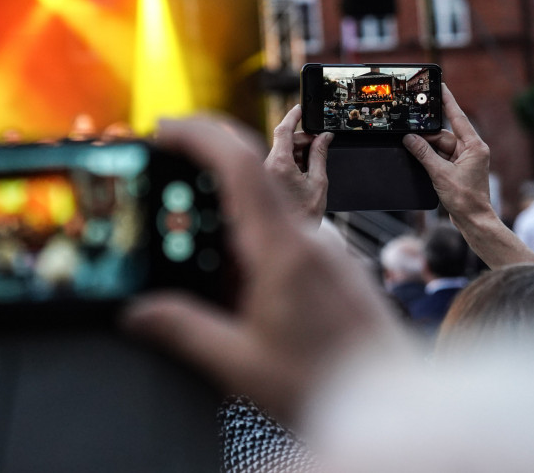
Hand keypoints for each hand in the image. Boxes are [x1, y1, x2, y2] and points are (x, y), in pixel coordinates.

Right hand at [123, 117, 405, 422]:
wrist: (395, 405)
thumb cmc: (330, 386)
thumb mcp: (242, 364)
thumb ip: (185, 331)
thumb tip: (137, 313)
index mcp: (283, 251)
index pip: (241, 165)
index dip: (200, 136)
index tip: (165, 129)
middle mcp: (309, 240)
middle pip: (253, 174)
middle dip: (204, 160)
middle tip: (164, 167)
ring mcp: (326, 251)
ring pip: (269, 204)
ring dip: (227, 201)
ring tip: (191, 231)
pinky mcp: (333, 268)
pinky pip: (285, 232)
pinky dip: (250, 232)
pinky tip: (235, 273)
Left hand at [264, 105, 332, 224]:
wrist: (289, 239)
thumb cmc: (303, 216)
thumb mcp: (318, 183)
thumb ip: (320, 156)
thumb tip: (324, 138)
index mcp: (279, 164)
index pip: (283, 130)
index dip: (293, 116)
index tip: (301, 108)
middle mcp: (267, 167)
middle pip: (284, 141)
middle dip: (302, 140)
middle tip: (320, 143)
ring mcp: (264, 174)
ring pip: (281, 152)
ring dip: (298, 153)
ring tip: (314, 166)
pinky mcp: (265, 181)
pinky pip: (277, 163)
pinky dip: (291, 163)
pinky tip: (304, 174)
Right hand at [403, 84, 490, 221]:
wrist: (473, 220)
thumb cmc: (465, 198)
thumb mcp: (440, 173)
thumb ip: (423, 153)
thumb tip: (409, 138)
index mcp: (474, 146)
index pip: (458, 117)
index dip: (448, 101)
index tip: (440, 86)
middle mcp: (472, 150)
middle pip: (445, 135)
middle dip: (428, 137)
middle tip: (410, 135)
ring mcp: (466, 160)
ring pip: (441, 147)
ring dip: (428, 151)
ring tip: (415, 153)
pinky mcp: (459, 169)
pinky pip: (442, 157)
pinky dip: (430, 159)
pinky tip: (421, 162)